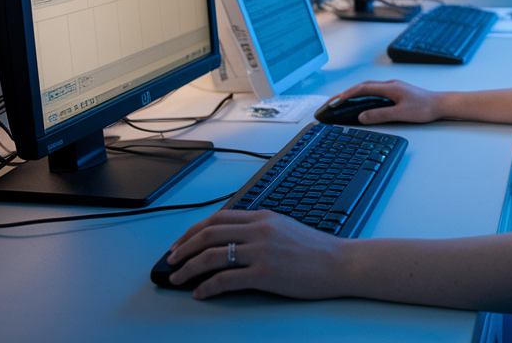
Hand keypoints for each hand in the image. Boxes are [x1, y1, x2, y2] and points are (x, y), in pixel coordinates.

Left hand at [166, 209, 346, 298]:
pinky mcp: (265, 274)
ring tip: (177, 279)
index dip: (193, 231)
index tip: (181, 243)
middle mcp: (259, 230)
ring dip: (188, 268)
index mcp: (263, 217)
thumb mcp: (285, 228)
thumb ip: (259, 229)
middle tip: (171, 261)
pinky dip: (207, 287)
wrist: (340, 263)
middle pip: (209, 234)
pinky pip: (226, 279)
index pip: (218, 218)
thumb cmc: (316, 250)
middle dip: (183, 248)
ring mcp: (261, 252)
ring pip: (212, 256)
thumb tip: (232, 240)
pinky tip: (200, 293)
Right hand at [326, 79, 442, 123]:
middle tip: (332, 102)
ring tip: (341, 102)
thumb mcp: (401, 114)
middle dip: (346, 94)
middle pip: (362, 87)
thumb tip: (361, 117)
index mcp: (390, 88)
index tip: (335, 101)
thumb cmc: (424, 108)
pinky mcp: (397, 92)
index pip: (362, 88)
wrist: (441, 104)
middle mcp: (390, 85)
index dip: (346, 94)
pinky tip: (361, 102)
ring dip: (354, 94)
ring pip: (368, 88)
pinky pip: (375, 91)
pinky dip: (364, 96)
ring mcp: (394, 87)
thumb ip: (380, 115)